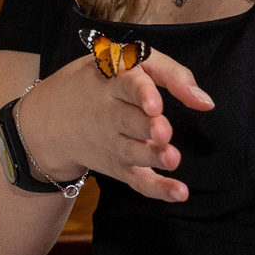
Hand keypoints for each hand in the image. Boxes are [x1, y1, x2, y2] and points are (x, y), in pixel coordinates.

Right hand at [15, 49, 214, 201]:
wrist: (49, 119)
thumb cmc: (102, 81)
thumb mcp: (126, 62)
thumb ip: (170, 74)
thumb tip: (205, 102)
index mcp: (112, 79)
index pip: (127, 83)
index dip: (142, 94)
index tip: (155, 106)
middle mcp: (108, 112)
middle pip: (128, 120)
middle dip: (146, 128)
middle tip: (163, 132)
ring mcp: (110, 142)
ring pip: (131, 151)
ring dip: (151, 157)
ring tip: (172, 159)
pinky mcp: (116, 166)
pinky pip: (136, 180)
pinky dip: (157, 189)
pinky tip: (179, 193)